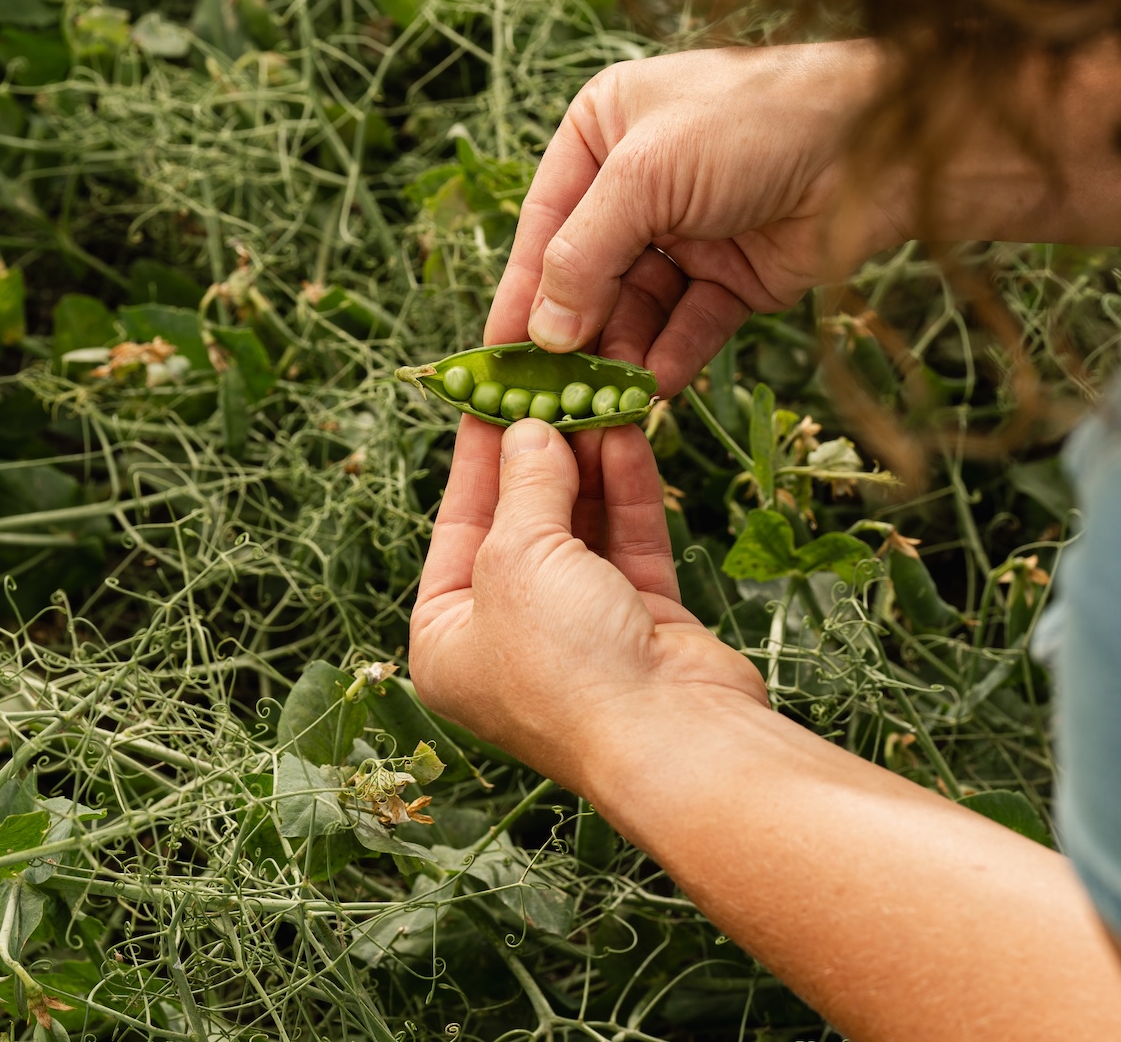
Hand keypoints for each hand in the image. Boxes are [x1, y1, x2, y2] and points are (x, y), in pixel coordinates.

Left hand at [410, 416, 766, 790]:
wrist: (672, 739)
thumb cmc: (564, 663)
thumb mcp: (517, 558)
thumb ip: (524, 487)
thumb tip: (528, 430)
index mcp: (448, 640)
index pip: (456, 526)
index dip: (476, 456)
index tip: (491, 390)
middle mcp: (509, 639)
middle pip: (521, 524)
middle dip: (542, 454)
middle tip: (554, 382)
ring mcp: (579, 633)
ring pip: (580, 527)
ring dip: (589, 463)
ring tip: (598, 394)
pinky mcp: (643, 625)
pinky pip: (628, 543)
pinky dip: (628, 491)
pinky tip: (628, 434)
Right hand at [486, 41, 897, 388]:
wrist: (882, 144)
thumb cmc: (755, 122)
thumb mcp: (647, 176)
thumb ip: (585, 254)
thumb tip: (543, 333)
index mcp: (603, 131)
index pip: (545, 224)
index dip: (521, 292)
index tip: (494, 358)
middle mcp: (640, 182)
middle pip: (588, 274)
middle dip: (572, 335)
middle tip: (546, 397)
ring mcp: (690, 232)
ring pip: (637, 308)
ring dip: (621, 354)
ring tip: (604, 402)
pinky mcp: (736, 277)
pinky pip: (690, 325)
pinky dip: (671, 357)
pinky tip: (655, 389)